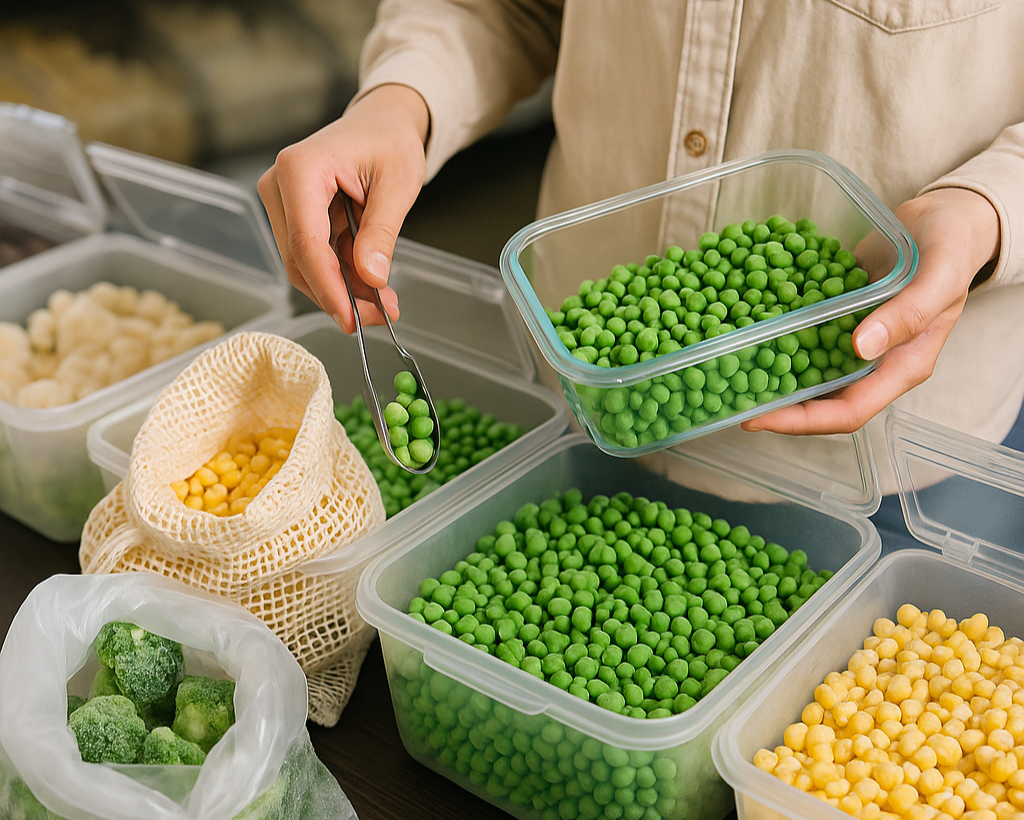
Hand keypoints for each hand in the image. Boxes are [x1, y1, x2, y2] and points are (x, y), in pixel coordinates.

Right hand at [257, 84, 429, 332]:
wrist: (381, 122)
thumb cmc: (389, 141)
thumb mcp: (398, 185)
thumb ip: (382, 233)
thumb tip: (372, 280)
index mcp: (300, 169)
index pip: (306, 243)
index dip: (329, 288)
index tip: (353, 319)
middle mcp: (279, 186)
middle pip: (300, 261)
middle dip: (340, 297)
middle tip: (382, 318)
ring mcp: (282, 203)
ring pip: (305, 266)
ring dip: (344, 292)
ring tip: (385, 307)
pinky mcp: (293, 217)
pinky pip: (314, 259)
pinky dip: (343, 278)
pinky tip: (373, 291)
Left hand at [742, 187, 1000, 434]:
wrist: (945, 220)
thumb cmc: (951, 250)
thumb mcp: (938, 278)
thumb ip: (906, 313)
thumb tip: (860, 348)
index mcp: (901, 368)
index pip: (847, 413)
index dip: (800, 421)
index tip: (757, 418)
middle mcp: (873, 364)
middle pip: (818, 401)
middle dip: (773, 404)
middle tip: (725, 397)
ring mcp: (852, 342)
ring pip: (805, 370)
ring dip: (768, 372)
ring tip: (724, 369)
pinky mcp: (837, 318)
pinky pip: (802, 335)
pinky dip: (774, 334)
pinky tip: (740, 326)